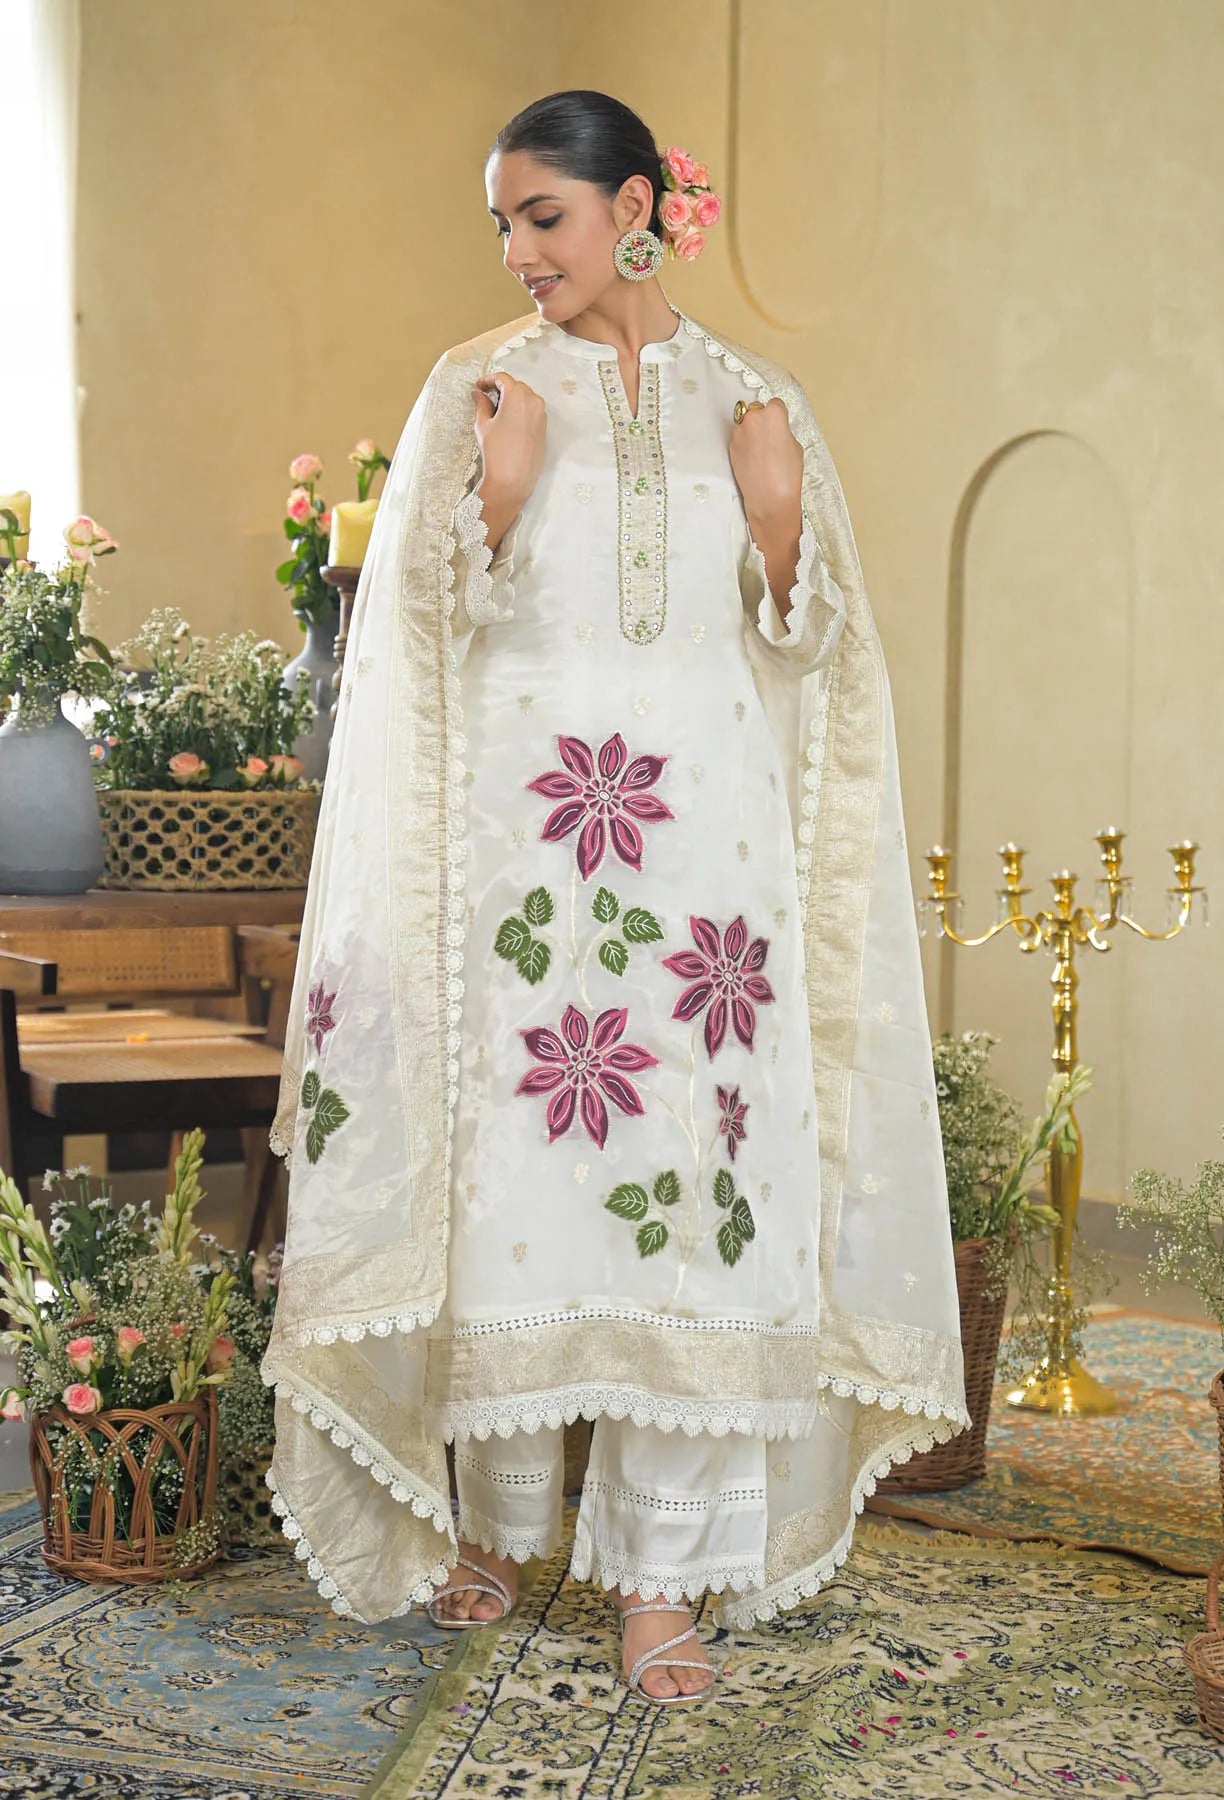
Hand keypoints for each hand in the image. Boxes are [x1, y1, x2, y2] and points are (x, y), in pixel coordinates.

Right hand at [472, 372, 546, 511]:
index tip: (479, 386)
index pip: (503, 378)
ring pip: (525, 398)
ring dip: (512, 399)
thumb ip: (482, 404)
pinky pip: (532, 411)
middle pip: (516, 386)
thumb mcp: (483, 425)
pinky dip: (520, 410)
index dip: (488, 379)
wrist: (513, 479)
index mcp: (517, 396)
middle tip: (486, 397)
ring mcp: (541, 415)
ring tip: (496, 409)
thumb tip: (479, 394)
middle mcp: (533, 401)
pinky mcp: (544, 428)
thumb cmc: (497, 452)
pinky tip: (508, 421)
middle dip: (501, 388)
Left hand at [728, 396, 803, 534]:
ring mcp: (739, 432)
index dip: (779, 416)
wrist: (769, 498)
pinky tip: (753, 460)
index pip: (775, 404)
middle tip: (770, 439)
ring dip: (752, 433)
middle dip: (762, 421)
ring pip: (746, 424)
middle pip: (757, 411)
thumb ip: (783, 431)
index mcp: (773, 413)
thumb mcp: (795, 446)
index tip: (780, 426)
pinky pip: (739, 438)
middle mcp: (752, 418)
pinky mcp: (730, 447)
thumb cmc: (787, 474)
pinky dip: (745, 445)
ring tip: (761, 453)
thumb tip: (776, 431)